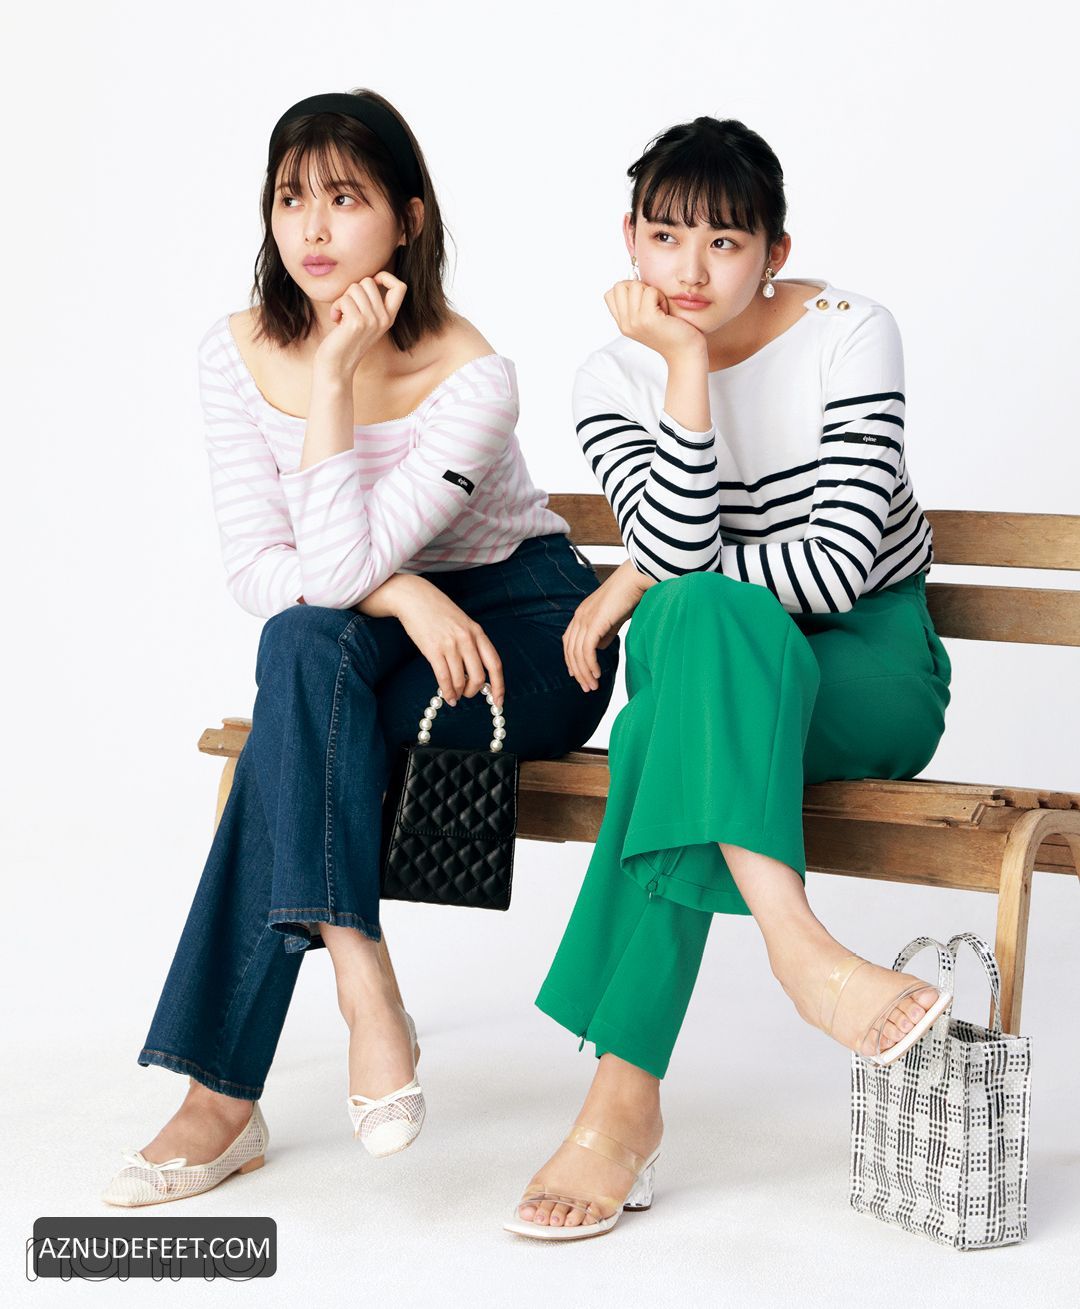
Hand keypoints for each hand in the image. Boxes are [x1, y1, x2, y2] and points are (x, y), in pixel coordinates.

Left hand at [313, 271, 407, 378]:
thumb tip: (368, 279)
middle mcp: (384, 319)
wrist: (336, 366)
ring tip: (342, 315)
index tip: (373, 282)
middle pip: (369, 281)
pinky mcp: (357, 323)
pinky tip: (336, 320)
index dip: (386, 277)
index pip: (400, 287)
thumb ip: (371, 303)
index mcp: (389, 318)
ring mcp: (372, 321)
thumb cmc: (345, 340)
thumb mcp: (365, 321)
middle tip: (348, 308)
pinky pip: (344, 299)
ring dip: (342, 299)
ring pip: (354, 288)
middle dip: (353, 290)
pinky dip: (335, 307)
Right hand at [370, 575, 504, 708]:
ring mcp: (450, 645)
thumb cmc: (438, 612)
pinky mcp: (433, 650)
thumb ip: (471, 644)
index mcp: (477, 632)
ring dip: (459, 693)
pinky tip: (447, 697)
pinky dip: (447, 692)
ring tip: (455, 696)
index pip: (495, 664)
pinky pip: (444, 678)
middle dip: (474, 691)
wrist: (414, 598)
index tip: (499, 701)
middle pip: (479, 676)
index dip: (499, 686)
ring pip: (460, 680)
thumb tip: (475, 673)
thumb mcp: (463, 623)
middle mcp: (467, 639)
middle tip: (468, 694)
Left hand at [563, 560, 653, 690]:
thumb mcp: (614, 618)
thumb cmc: (630, 595)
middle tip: (587, 688)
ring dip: (585, 673)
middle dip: (578, 672)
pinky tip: (597, 674)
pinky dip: (590, 665)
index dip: (571, 660)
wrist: (637, 579)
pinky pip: (587, 650)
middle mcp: (579, 616)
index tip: (579, 675)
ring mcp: (585, 619)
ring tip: (593, 686)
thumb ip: (605, 632)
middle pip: (570, 651)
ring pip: (577, 653)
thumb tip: (599, 647)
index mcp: (582, 614)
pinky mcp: (594, 623)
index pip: (569, 642)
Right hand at [603, 279, 706, 362]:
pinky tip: (666, 311)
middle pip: (620, 285)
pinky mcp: (647, 319)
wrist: (685, 352)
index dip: (628, 290)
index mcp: (622, 323)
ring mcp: (634, 322)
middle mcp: (625, 324)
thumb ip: (635, 303)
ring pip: (636, 285)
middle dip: (639, 287)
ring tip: (661, 309)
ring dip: (652, 292)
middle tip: (653, 304)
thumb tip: (632, 277)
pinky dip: (661, 297)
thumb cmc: (672, 332)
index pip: (610, 293)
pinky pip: (650, 291)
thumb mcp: (647, 317)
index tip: (643, 302)